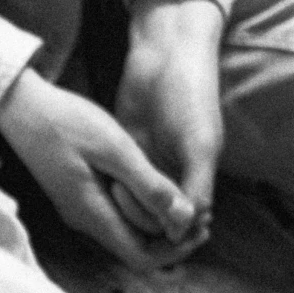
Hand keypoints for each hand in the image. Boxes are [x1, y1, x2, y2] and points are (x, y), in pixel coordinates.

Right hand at [0, 71, 200, 269]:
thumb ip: (148, 184)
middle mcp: (84, 219)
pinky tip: (157, 187)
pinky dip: (140, 209)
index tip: (201, 229)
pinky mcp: (76, 194)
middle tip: (202, 216)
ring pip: (126, 233)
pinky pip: (114, 215)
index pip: (141, 258)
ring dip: (157, 224)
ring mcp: (78, 208)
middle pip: (135, 250)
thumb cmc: (66, 121)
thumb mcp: (114, 148)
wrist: (20, 107)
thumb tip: (183, 216)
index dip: (175, 251)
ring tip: (186, 200)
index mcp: (93, 213)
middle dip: (171, 239)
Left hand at [115, 0, 227, 262]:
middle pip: (157, 216)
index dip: (171, 236)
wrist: (166, 55)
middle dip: (143, 222)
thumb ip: (194, 186)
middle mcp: (175, 173)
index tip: (149, 236)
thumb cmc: (189, 96)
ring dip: (125, 207)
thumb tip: (186, 229)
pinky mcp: (127, 147)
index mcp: (198, 175)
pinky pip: (120, 179)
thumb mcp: (198, 144)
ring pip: (136, 200)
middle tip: (122, 208)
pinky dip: (112, 187)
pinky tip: (95, 189)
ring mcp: (150, 161)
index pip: (184, 223)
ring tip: (108, 197)